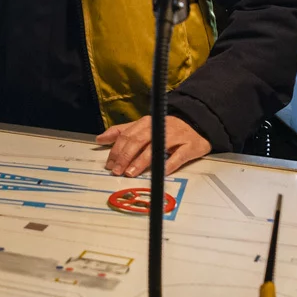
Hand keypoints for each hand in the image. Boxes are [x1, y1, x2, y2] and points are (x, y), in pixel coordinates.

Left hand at [97, 115, 211, 176]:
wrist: (197, 123)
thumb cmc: (166, 128)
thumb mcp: (143, 126)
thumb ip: (121, 132)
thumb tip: (100, 139)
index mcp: (147, 123)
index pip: (128, 135)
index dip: (117, 150)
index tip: (109, 164)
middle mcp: (159, 127)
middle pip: (139, 141)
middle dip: (126, 156)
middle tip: (117, 170)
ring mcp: (175, 137)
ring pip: (156, 148)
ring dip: (141, 161)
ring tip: (131, 173)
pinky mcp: (190, 146)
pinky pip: (179, 156)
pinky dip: (170, 164)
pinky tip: (161, 172)